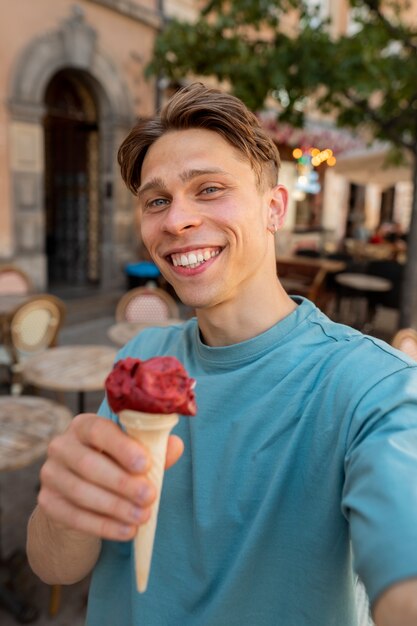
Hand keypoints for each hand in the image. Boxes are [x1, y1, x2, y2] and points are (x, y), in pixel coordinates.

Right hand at [38, 413, 183, 541]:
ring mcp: (50, 474)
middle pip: (88, 464)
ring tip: (142, 516)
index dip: (121, 447)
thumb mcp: (135, 454)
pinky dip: (103, 526)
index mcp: (84, 425)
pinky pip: (73, 516)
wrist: (84, 494)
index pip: (98, 430)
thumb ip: (154, 449)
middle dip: (121, 483)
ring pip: (80, 492)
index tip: (144, 464)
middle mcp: (61, 445)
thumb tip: (176, 446)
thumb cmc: (116, 464)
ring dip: (115, 507)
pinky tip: (126, 531)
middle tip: (149, 496)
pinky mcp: (47, 501)